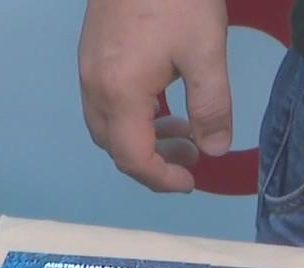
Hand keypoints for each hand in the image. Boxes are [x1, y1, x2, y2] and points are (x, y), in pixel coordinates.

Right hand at [79, 0, 231, 192]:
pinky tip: (159, 95)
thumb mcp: (206, 50)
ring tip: (181, 126)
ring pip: (107, 125)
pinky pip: (104, 102)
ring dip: (141, 137)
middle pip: (114, 147)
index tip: (192, 181)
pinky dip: (131, 115)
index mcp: (120, 95)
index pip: (134, 158)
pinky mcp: (91, 54)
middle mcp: (95, 90)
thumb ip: (211, 105)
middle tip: (192, 153)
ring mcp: (88, 71)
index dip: (162, 178)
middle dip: (152, 160)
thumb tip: (216, 150)